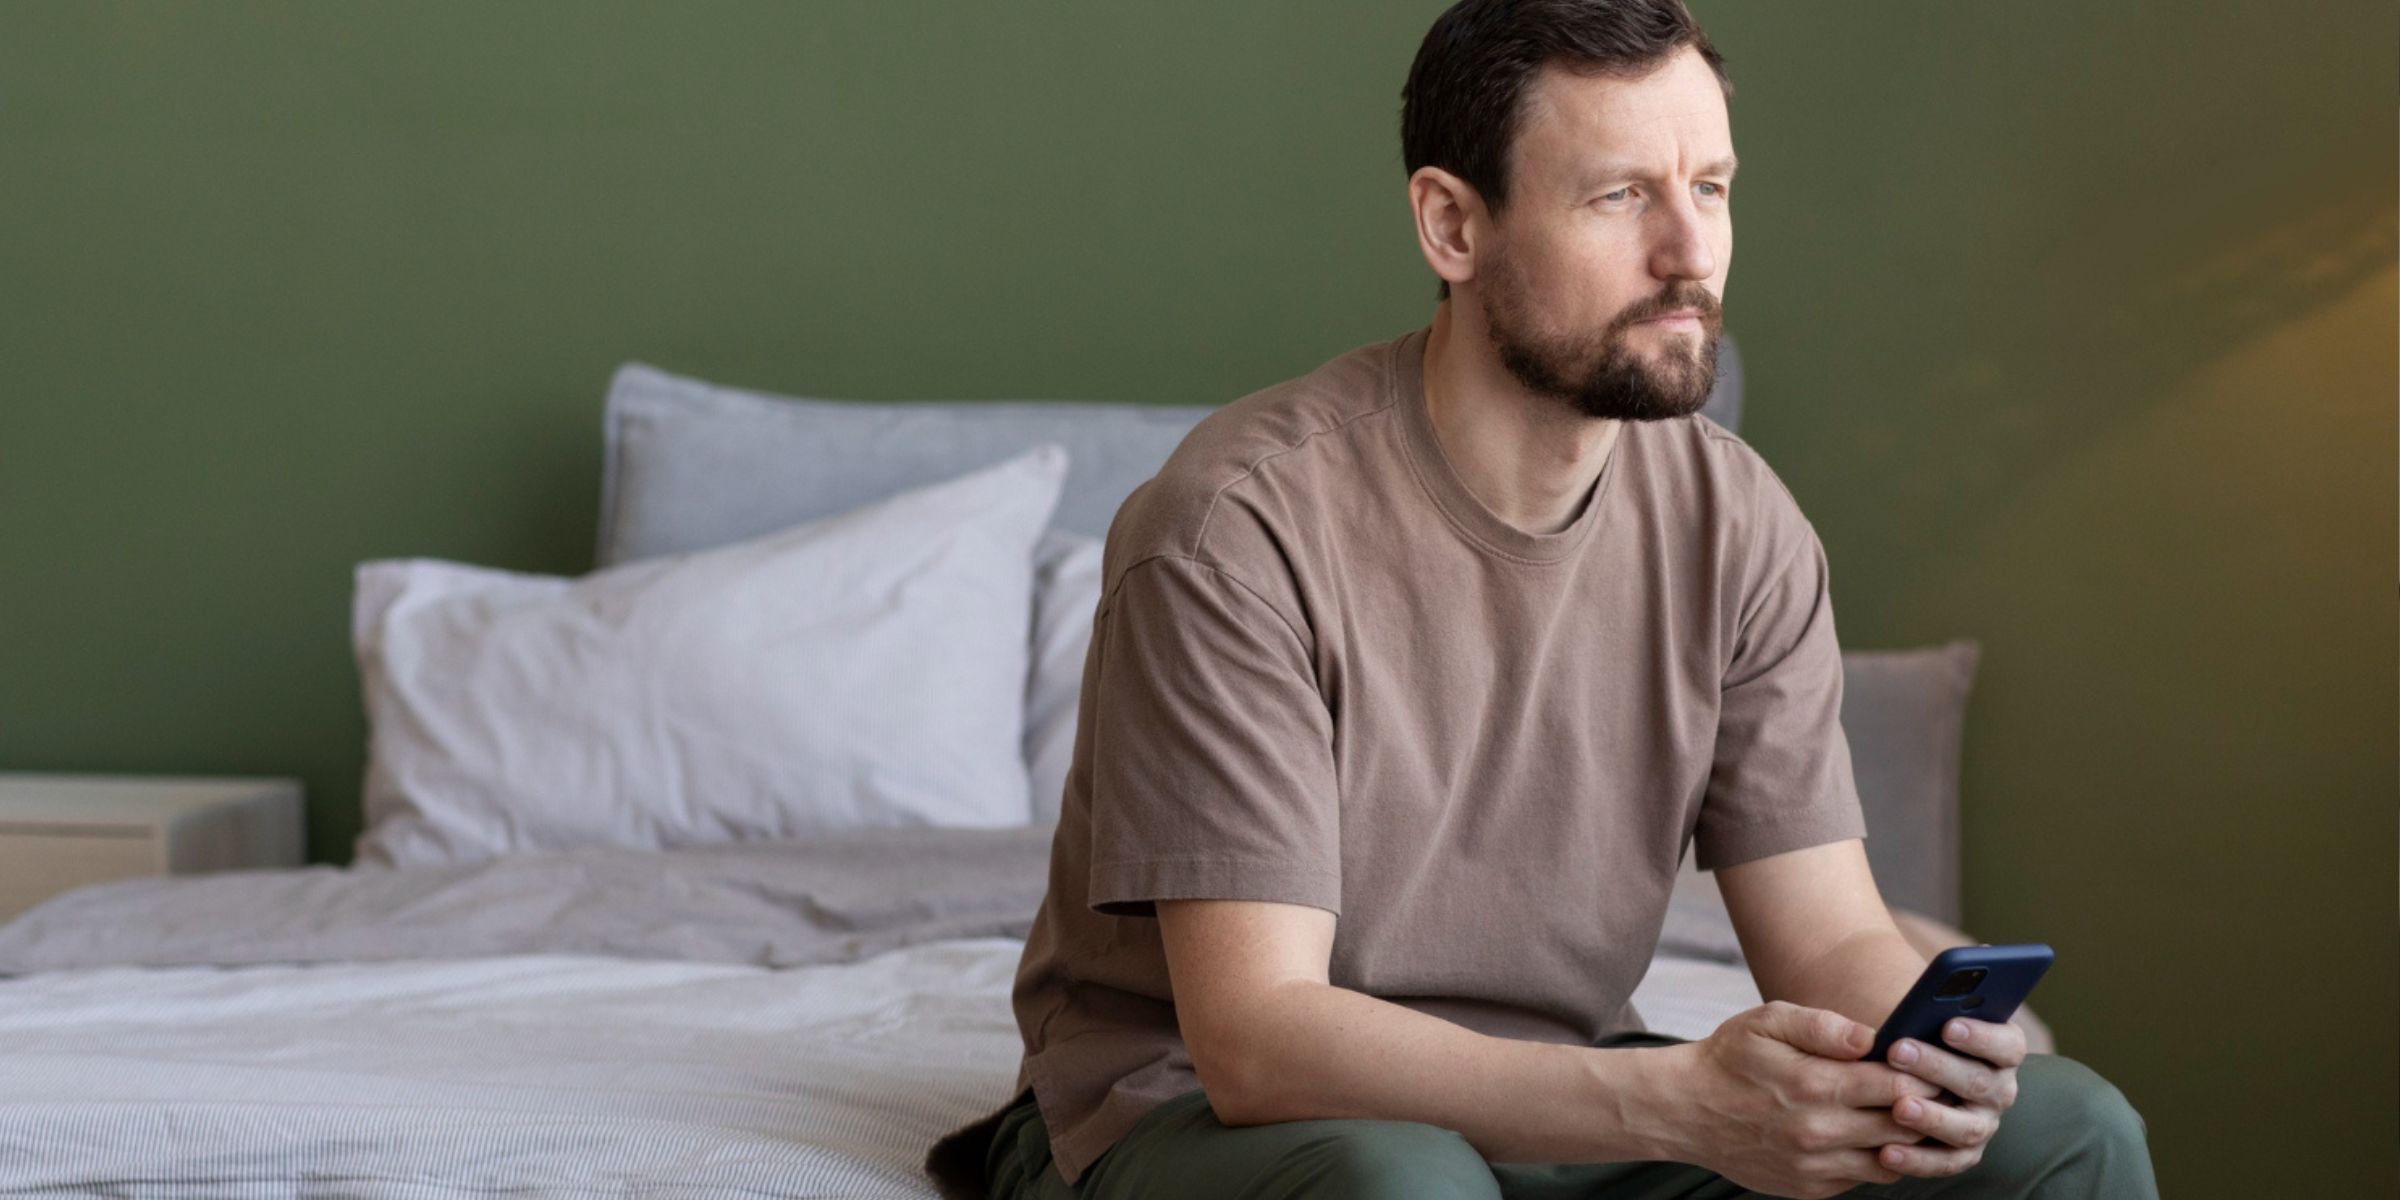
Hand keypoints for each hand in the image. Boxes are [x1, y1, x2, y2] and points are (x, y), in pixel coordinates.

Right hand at [1672, 1001, 1948, 1199]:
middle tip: (1940, 1087)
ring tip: (1913, 1112)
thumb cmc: (1730, 1058)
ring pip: (1892, 1158)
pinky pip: (1865, 1177)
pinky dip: (1878, 1156)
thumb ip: (1824, 1026)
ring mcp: (1816, 1166)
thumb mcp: (1768, 1022)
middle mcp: (1820, 1132)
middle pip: (1904, 1125)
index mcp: (1816, 1085)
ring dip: (1909, 1137)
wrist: (1685, 1110)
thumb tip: (1874, 1036)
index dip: (1926, 1072)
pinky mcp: (1811, 1188)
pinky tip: (1875, 1133)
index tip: (1936, 1060)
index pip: (1898, 1084)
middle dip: (1928, 1106)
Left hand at [1877, 1016, 2026, 1178]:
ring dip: (1932, 1117)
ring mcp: (1984, 1124)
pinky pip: (1946, 1162)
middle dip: (1937, 1066)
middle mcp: (1999, 1090)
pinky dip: (1917, 1160)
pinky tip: (1886, 1152)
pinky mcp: (1963, 1154)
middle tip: (1898, 1051)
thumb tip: (1909, 1013)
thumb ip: (1926, 1014)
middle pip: (1979, 1082)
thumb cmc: (1917, 1035)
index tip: (1948, 1026)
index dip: (1981, 1036)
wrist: (1906, 1072)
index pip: (2007, 1045)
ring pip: (1966, 1126)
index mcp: (2001, 1052)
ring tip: (1899, 1107)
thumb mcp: (1924, 1019)